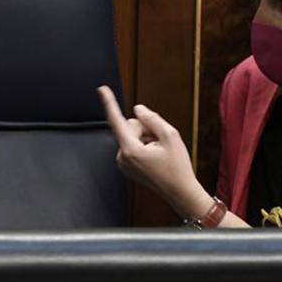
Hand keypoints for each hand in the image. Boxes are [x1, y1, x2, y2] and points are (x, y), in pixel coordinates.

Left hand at [97, 86, 211, 218]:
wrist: (180, 192)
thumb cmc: (177, 166)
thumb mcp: (170, 136)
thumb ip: (152, 119)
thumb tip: (138, 109)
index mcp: (130, 150)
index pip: (117, 120)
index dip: (109, 103)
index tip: (101, 89)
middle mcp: (122, 157)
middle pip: (131, 126)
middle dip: (145, 128)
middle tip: (161, 143)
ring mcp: (123, 163)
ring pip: (133, 136)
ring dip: (147, 139)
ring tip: (160, 153)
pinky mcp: (127, 166)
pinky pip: (133, 146)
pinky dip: (144, 147)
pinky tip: (155, 158)